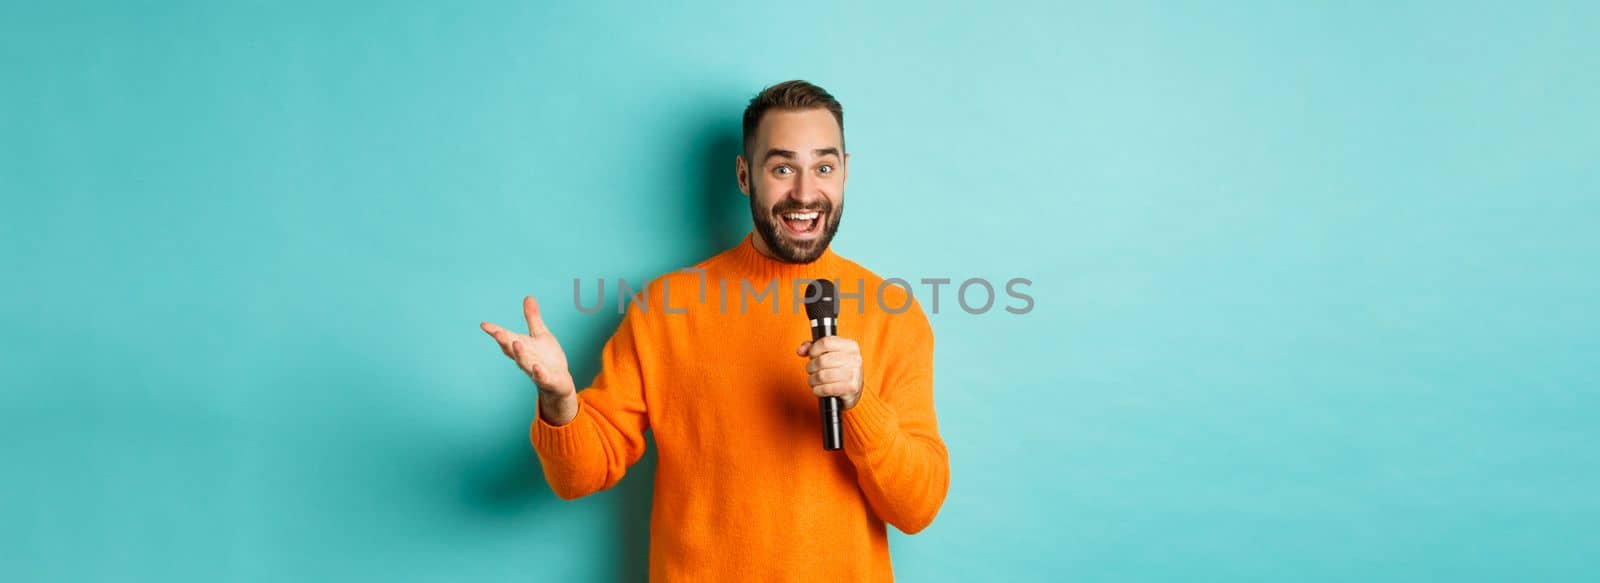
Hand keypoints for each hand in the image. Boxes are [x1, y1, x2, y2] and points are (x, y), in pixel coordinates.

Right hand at [481, 296, 577, 424]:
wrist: (558, 383)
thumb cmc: (547, 358)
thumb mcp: (540, 334)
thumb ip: (532, 318)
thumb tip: (528, 296)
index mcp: (521, 347)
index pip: (506, 338)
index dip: (495, 332)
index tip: (484, 324)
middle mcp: (524, 358)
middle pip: (511, 350)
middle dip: (504, 341)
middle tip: (497, 332)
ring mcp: (534, 370)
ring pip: (524, 363)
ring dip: (519, 354)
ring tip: (516, 343)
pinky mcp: (547, 379)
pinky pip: (541, 377)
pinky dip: (538, 372)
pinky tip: (537, 367)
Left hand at [796, 336, 863, 408]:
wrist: (853, 390)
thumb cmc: (839, 370)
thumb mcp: (829, 353)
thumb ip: (813, 347)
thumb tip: (800, 350)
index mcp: (851, 346)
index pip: (825, 342)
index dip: (813, 349)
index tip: (812, 355)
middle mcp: (855, 359)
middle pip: (821, 360)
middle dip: (811, 367)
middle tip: (812, 370)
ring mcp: (854, 374)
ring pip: (822, 376)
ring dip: (813, 380)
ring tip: (814, 380)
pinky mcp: (851, 388)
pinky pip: (826, 389)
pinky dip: (818, 390)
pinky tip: (819, 389)